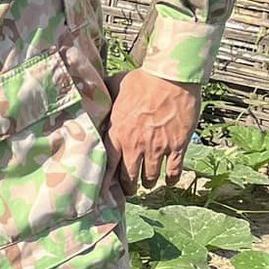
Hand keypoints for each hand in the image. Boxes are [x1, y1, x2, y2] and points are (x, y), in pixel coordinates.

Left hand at [104, 69, 200, 194]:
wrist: (171, 78)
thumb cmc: (141, 80)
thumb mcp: (114, 87)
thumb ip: (104, 97)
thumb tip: (91, 95)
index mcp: (117, 133)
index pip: (107, 164)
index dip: (105, 180)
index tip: (104, 189)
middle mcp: (135, 145)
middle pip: (129, 175)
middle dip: (128, 186)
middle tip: (129, 190)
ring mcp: (157, 147)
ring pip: (151, 176)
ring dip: (149, 182)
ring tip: (148, 184)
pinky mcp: (177, 145)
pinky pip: (174, 169)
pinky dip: (172, 178)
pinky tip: (170, 181)